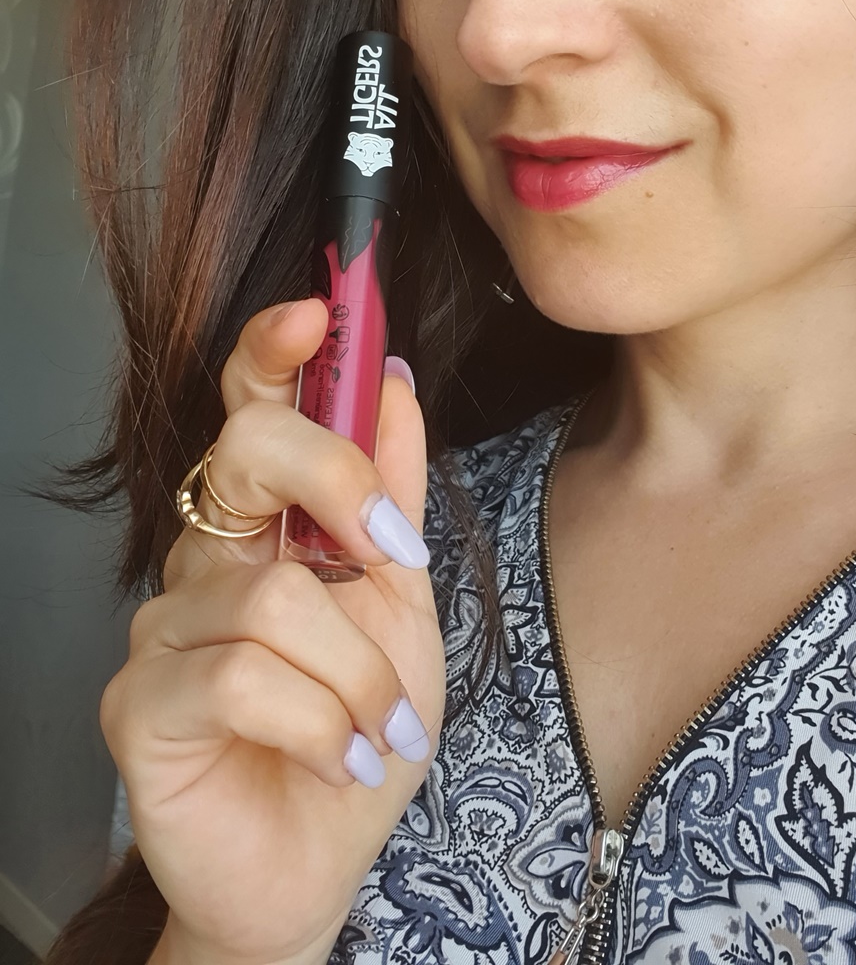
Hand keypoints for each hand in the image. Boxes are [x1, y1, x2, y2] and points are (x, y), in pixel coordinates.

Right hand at [100, 299, 444, 964]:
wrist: (323, 859)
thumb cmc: (361, 728)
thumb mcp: (404, 603)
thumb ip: (391, 494)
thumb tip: (391, 378)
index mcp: (266, 522)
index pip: (251, 409)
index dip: (272, 351)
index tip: (316, 309)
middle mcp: (205, 555)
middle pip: (246, 454)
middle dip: (339, 487)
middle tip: (390, 558)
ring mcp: (164, 624)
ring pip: (276, 594)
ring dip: (361, 672)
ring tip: (383, 726)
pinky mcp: (139, 701)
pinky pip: (247, 677)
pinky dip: (325, 723)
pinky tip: (341, 759)